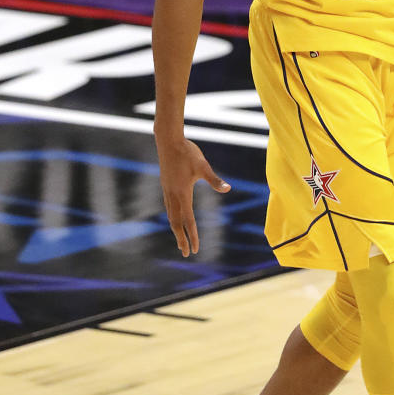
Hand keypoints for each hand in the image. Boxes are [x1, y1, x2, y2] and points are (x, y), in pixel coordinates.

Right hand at [156, 136, 230, 256]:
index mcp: (183, 194)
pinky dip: (172, 217)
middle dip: (181, 239)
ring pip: (170, 215)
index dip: (192, 236)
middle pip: (176, 223)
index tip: (195, 249)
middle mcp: (173, 195)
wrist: (168, 140)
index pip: (188, 221)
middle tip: (186, 253)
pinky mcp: (165, 185)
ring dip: (175, 230)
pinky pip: (168, 207)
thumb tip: (228, 188)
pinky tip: (174, 218)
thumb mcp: (203, 166)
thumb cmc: (187, 152)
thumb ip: (215, 179)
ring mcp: (167, 191)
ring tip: (180, 240)